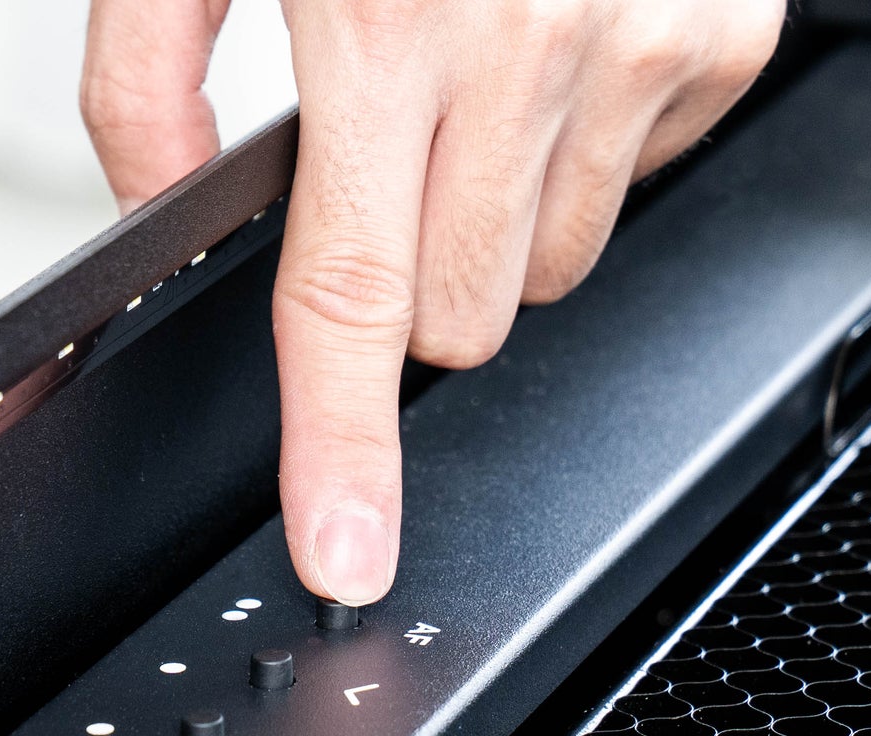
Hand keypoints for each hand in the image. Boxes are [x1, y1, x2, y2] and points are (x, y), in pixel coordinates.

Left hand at [82, 0, 784, 603]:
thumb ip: (145, 73)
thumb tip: (165, 210)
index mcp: (380, 25)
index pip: (350, 300)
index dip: (340, 447)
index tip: (347, 548)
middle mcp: (533, 43)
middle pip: (465, 317)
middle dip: (410, 285)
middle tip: (388, 162)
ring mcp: (650, 39)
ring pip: (557, 267)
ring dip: (499, 214)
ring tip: (472, 72)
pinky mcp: (726, 29)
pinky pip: (646, 177)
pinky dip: (587, 141)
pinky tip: (553, 33)